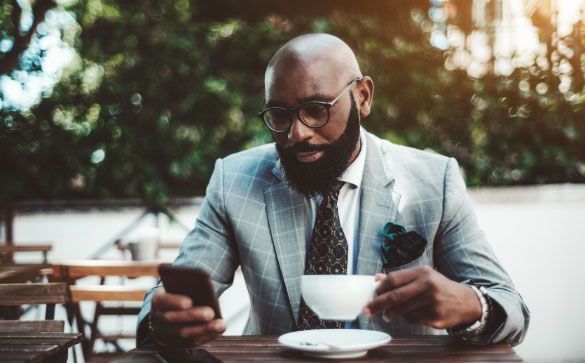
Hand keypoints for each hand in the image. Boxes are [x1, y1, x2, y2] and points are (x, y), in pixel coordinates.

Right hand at [150, 287, 225, 346]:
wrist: (166, 314)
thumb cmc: (178, 296)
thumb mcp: (178, 289)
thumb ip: (187, 288)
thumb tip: (206, 288)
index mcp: (158, 300)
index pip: (162, 300)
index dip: (175, 301)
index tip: (189, 301)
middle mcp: (157, 318)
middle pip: (173, 319)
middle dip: (193, 316)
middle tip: (211, 313)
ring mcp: (164, 333)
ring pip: (183, 333)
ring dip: (204, 329)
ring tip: (220, 324)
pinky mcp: (175, 343)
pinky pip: (190, 342)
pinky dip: (206, 337)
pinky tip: (218, 331)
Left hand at [362, 266, 481, 329]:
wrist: (465, 301)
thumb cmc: (438, 286)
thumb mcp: (422, 276)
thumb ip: (400, 277)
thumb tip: (376, 279)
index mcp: (423, 272)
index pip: (394, 279)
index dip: (380, 288)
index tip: (372, 293)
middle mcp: (428, 286)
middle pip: (395, 296)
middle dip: (377, 304)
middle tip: (367, 310)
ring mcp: (433, 303)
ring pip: (402, 311)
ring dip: (390, 314)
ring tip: (387, 315)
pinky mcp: (436, 318)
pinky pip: (412, 320)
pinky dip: (406, 318)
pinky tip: (406, 316)